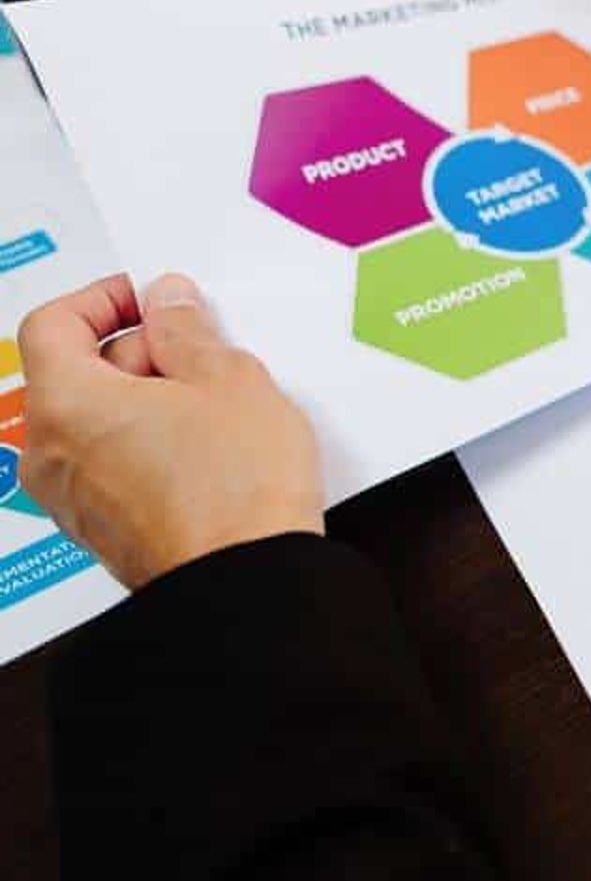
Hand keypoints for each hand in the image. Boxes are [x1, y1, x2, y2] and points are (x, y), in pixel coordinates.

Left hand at [18, 273, 323, 590]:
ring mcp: (72, 498)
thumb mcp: (228, 378)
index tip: (148, 300)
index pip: (51, 324)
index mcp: (67, 404)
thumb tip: (168, 305)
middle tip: (200, 350)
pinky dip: (149, 441)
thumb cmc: (234, 489)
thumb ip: (188, 331)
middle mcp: (51, 453)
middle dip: (135, 352)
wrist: (248, 581)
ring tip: (215, 404)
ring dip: (146, 399)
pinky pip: (112, 463)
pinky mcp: (103, 528)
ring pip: (95, 421)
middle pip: (72, 374)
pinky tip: (209, 447)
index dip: (101, 299)